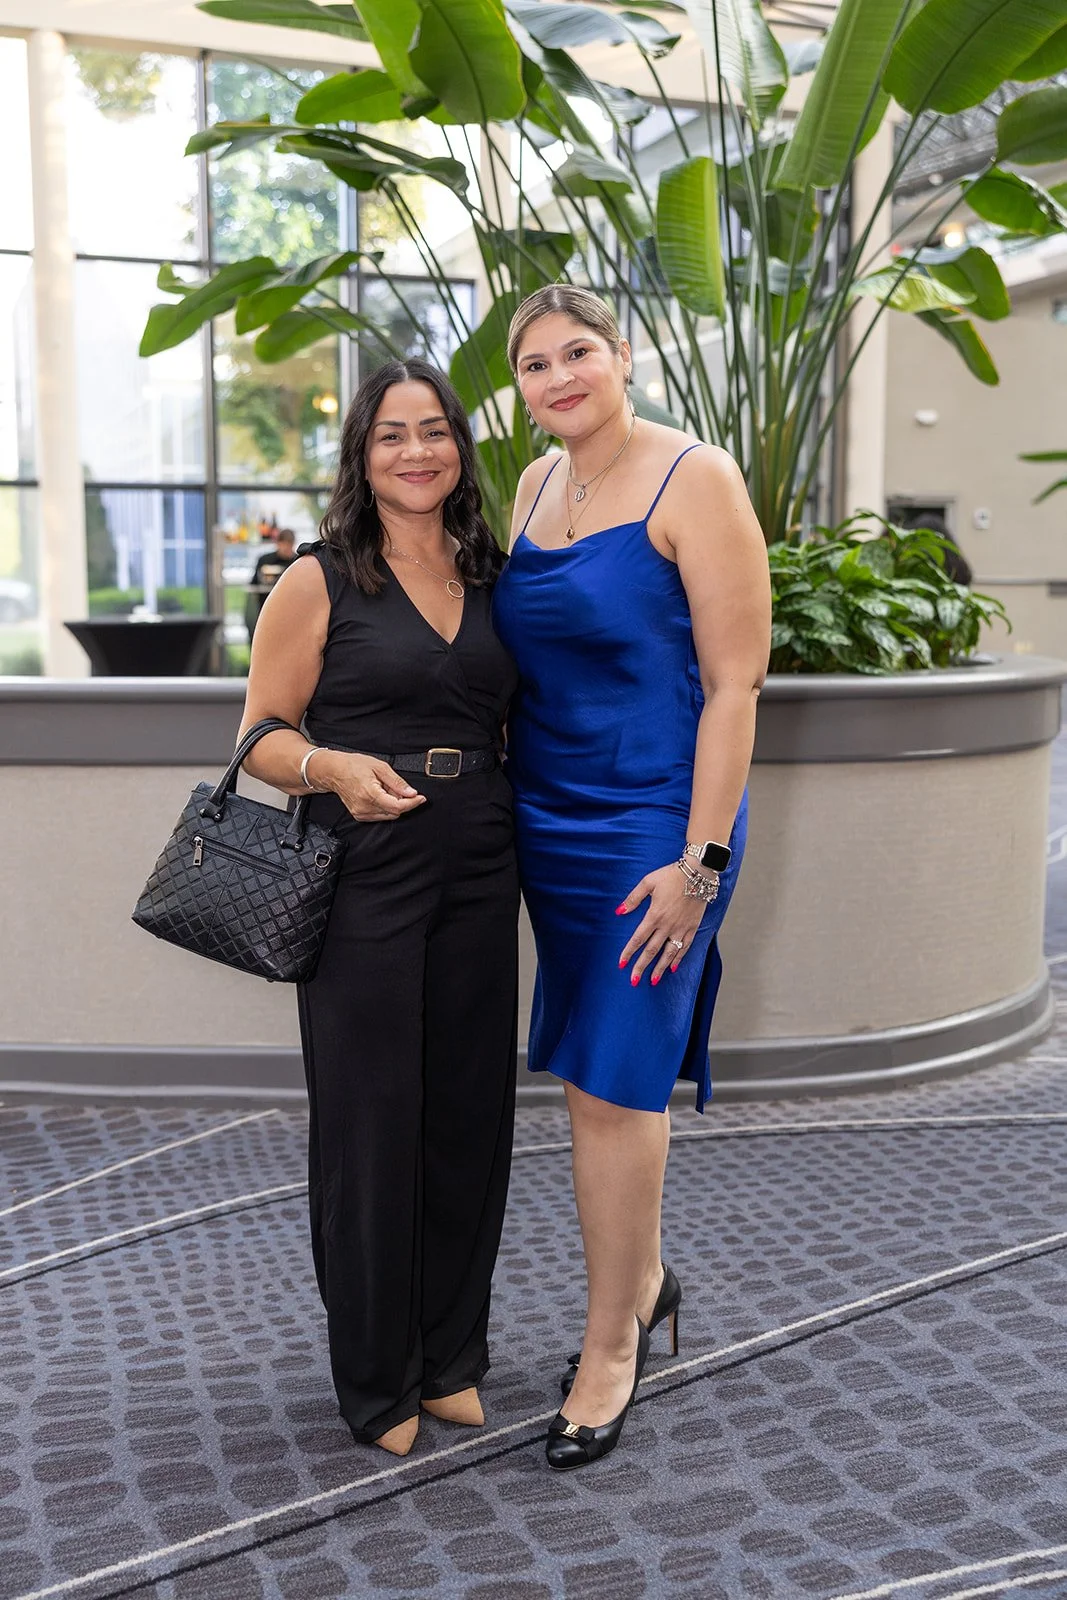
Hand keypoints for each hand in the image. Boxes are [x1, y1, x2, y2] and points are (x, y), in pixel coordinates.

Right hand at [315, 751, 427, 822]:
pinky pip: (380, 816)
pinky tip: (381, 796)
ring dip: (394, 805)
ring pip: (388, 815)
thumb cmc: (354, 765)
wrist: (334, 771)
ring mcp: (361, 813)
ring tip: (387, 789)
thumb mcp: (379, 767)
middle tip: (401, 788)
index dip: (412, 803)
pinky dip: (385, 807)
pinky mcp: (359, 816)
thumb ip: (397, 782)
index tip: (421, 798)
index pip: (397, 806)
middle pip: (394, 812)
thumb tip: (411, 793)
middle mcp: (364, 807)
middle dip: (403, 802)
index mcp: (370, 794)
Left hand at [616, 863, 707, 986]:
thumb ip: (633, 898)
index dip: (629, 952)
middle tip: (634, 981)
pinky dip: (678, 958)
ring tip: (653, 981)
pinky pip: (685, 947)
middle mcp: (667, 925)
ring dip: (660, 968)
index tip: (621, 964)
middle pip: (652, 951)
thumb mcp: (648, 882)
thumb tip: (619, 911)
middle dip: (641, 966)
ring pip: (669, 953)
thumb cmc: (671, 875)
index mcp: (654, 915)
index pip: (638, 939)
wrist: (698, 873)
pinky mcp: (692, 927)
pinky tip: (673, 968)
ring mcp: (681, 928)